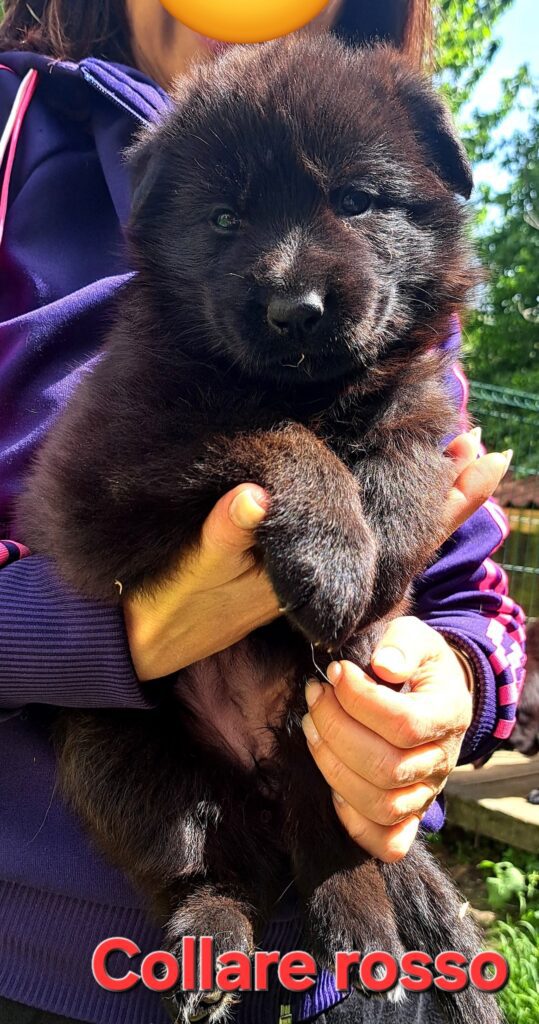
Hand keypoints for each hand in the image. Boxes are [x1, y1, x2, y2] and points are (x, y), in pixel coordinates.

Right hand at [124, 426, 508, 680]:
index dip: (439, 502)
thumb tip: (256, 494)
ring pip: (382, 536)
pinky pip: (350, 534)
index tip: (479, 456)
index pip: (398, 542)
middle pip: (404, 536)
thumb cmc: (174, 606)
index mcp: (322, 582)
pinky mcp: (291, 565)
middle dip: (445, 494)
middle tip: (487, 448)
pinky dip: (378, 506)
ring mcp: (312, 572)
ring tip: (457, 454)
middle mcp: (329, 580)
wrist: (149, 640)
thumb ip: (225, 535)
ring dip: (419, 497)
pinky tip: (385, 486)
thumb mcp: (197, 572)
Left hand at [302, 616, 473, 860]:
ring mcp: (426, 793)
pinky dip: (354, 821)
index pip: (403, 723)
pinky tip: (330, 782)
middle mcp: (442, 762)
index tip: (335, 672)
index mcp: (449, 715)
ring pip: (381, 805)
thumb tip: (382, 665)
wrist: (434, 693)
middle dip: (336, 730)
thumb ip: (402, 644)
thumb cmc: (416, 663)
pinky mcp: (409, 815)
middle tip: (314, 695)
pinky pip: (388, 842)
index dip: (359, 699)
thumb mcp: (416, 637)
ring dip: (333, 767)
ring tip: (310, 726)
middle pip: (386, 768)